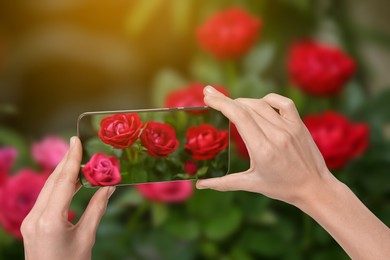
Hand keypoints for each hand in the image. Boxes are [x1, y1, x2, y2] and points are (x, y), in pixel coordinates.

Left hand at [21, 137, 115, 259]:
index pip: (63, 181)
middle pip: (53, 181)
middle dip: (66, 161)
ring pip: (48, 187)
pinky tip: (71, 181)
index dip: (72, 159)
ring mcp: (30, 220)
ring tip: (78, 159)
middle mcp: (35, 217)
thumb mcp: (87, 237)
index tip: (76, 140)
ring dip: (63, 172)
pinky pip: (46, 197)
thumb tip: (108, 187)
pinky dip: (59, 186)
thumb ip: (97, 209)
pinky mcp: (31, 224)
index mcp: (50, 220)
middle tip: (78, 144)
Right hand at [196, 85, 335, 205]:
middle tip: (210, 94)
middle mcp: (276, 135)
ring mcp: (289, 127)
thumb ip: (223, 183)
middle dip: (225, 99)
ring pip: (261, 104)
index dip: (221, 102)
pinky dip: (268, 99)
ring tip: (231, 104)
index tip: (208, 96)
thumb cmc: (282, 187)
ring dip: (243, 101)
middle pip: (247, 107)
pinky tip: (259, 103)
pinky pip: (282, 102)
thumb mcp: (251, 184)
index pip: (239, 116)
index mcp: (262, 149)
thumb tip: (199, 184)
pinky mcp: (298, 124)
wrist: (315, 187)